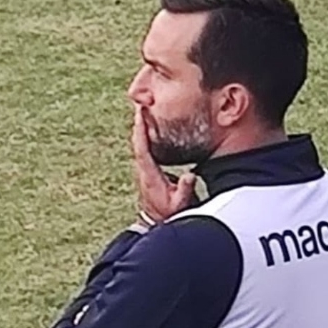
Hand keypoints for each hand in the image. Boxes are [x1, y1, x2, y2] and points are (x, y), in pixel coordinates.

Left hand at [132, 107, 197, 223]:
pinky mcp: (148, 172)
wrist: (159, 224)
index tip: (141, 113)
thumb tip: (189, 175)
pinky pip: (145, 149)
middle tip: (141, 104)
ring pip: (140, 145)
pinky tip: (150, 128)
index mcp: (150, 176)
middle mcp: (144, 172)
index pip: (143, 149)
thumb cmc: (169, 214)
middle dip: (139, 123)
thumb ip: (184, 190)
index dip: (141, 130)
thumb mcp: (180, 205)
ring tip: (145, 110)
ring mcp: (144, 172)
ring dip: (142, 128)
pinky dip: (146, 137)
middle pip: (138, 142)